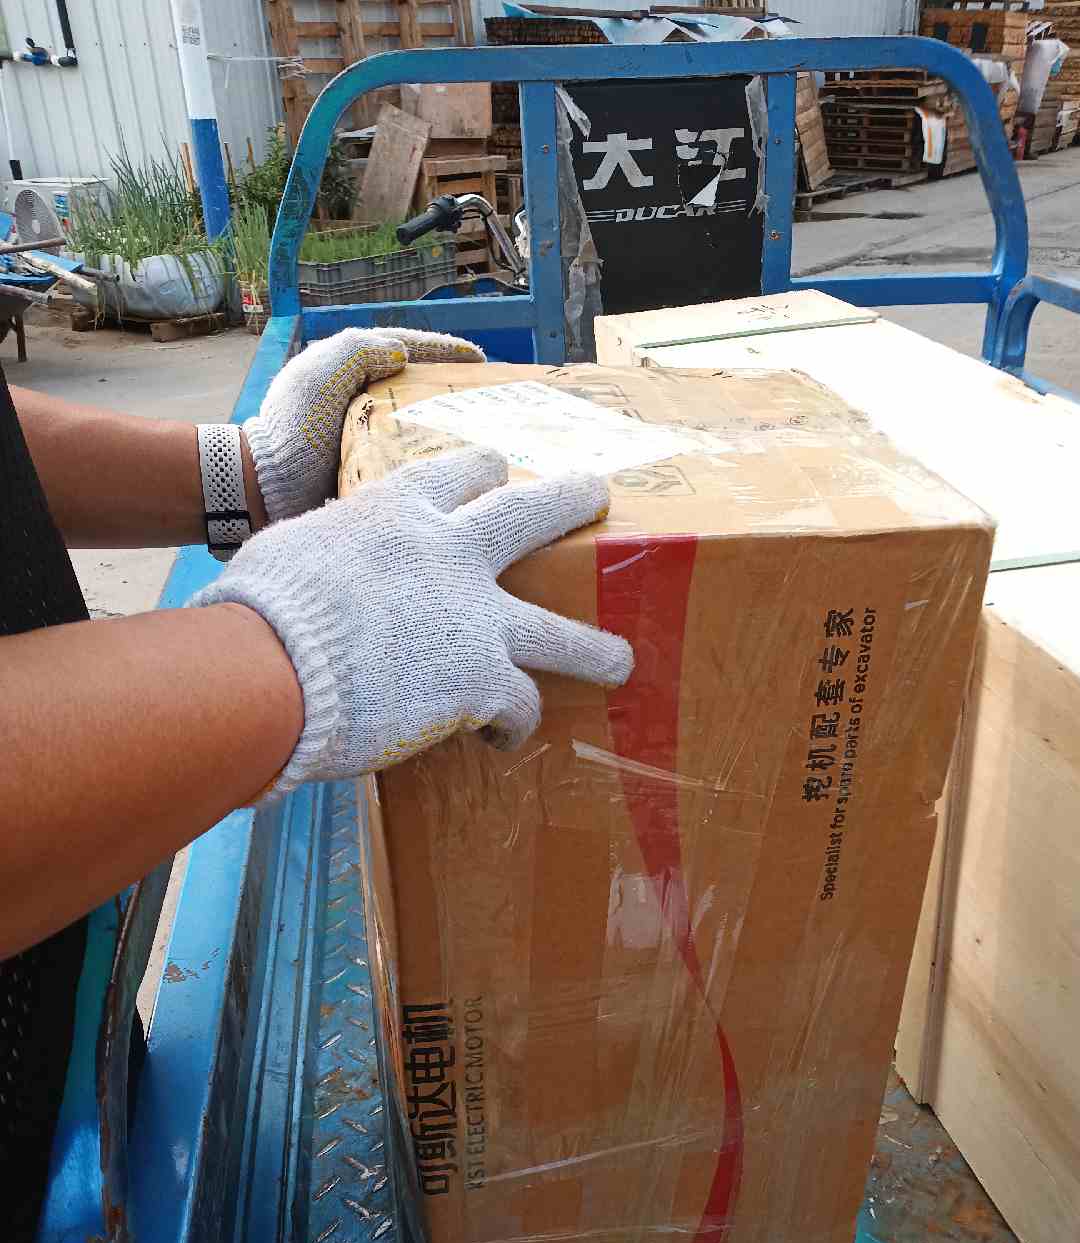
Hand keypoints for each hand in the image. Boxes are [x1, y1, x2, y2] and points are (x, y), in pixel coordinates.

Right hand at [188, 447, 632, 798]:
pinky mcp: (484, 681)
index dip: (477, 470)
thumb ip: (323, 562)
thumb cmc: (260, 610)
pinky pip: (519, 706)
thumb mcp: (291, 556)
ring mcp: (478, 620)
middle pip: (528, 516)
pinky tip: (501, 739)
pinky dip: (512, 725)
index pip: (452, 475)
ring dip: (596, 649)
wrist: (274, 665)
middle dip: (568, 501)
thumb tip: (300, 588)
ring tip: (620, 661)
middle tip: (596, 492)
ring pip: (561, 634)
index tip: (492, 467)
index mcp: (396, 514)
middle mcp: (451, 555)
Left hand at [240, 327, 484, 525]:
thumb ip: (359, 351)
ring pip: (421, 425)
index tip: (482, 358)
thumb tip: (402, 352)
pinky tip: (460, 468)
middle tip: (491, 397)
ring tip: (486, 432)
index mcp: (353, 370)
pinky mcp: (372, 471)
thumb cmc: (290, 427)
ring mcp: (369, 437)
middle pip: (420, 387)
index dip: (447, 352)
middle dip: (455, 389)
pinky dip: (435, 460)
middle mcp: (364, 401)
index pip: (409, 349)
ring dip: (451, 427)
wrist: (266, 488)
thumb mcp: (321, 373)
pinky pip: (412, 461)